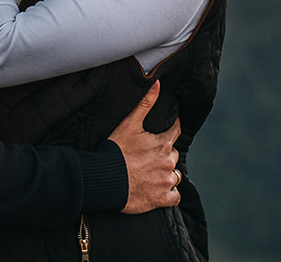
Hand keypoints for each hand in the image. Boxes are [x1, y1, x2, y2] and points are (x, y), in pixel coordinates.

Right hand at [107, 81, 181, 213]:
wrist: (104, 179)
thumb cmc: (116, 149)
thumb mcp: (129, 123)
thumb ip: (145, 103)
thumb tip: (157, 81)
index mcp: (163, 144)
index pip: (176, 132)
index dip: (172, 129)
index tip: (167, 130)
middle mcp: (168, 163)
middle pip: (174, 155)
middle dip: (165, 153)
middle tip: (150, 155)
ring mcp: (165, 182)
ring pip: (174, 175)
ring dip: (166, 173)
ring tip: (151, 172)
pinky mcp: (161, 199)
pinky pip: (174, 196)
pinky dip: (169, 193)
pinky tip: (159, 189)